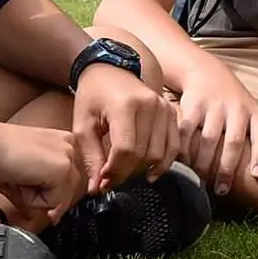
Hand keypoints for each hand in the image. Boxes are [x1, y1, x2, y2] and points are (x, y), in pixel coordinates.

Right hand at [0, 116, 86, 219]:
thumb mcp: (22, 174)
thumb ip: (38, 192)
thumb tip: (44, 214)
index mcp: (62, 142)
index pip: (72, 182)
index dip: (57, 200)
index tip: (50, 211)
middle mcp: (70, 145)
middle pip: (71, 192)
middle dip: (47, 201)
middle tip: (20, 187)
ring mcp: (68, 155)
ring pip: (62, 198)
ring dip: (37, 199)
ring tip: (17, 178)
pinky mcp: (61, 167)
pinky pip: (53, 201)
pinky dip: (32, 199)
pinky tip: (18, 180)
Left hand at [71, 61, 177, 194]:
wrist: (110, 69)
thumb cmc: (93, 96)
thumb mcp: (83, 125)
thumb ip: (91, 158)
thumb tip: (98, 189)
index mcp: (124, 106)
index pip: (126, 150)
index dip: (115, 172)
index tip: (103, 182)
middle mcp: (149, 105)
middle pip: (143, 154)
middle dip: (126, 173)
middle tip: (110, 180)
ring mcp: (164, 108)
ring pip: (159, 153)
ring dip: (142, 170)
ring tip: (126, 173)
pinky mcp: (171, 112)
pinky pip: (174, 146)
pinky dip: (164, 163)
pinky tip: (150, 172)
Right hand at [173, 67, 257, 196]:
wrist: (207, 71)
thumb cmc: (234, 98)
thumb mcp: (255, 110)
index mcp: (254, 113)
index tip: (257, 175)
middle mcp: (236, 109)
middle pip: (234, 142)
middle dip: (228, 168)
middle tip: (222, 190)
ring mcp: (214, 106)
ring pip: (209, 139)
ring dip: (204, 162)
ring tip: (202, 180)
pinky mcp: (193, 105)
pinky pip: (187, 130)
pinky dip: (184, 148)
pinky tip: (183, 162)